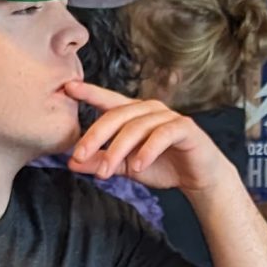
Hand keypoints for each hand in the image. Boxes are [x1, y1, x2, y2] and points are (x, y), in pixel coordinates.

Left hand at [60, 81, 227, 192]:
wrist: (199, 178)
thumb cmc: (163, 166)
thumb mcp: (126, 167)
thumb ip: (101, 162)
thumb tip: (71, 163)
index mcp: (134, 114)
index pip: (108, 100)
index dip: (89, 92)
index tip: (68, 88)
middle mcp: (149, 110)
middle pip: (117, 116)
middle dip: (95, 136)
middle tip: (79, 155)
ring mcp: (168, 117)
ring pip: (136, 127)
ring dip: (118, 150)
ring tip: (106, 171)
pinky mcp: (185, 128)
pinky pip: (162, 135)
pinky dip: (148, 150)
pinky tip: (138, 166)